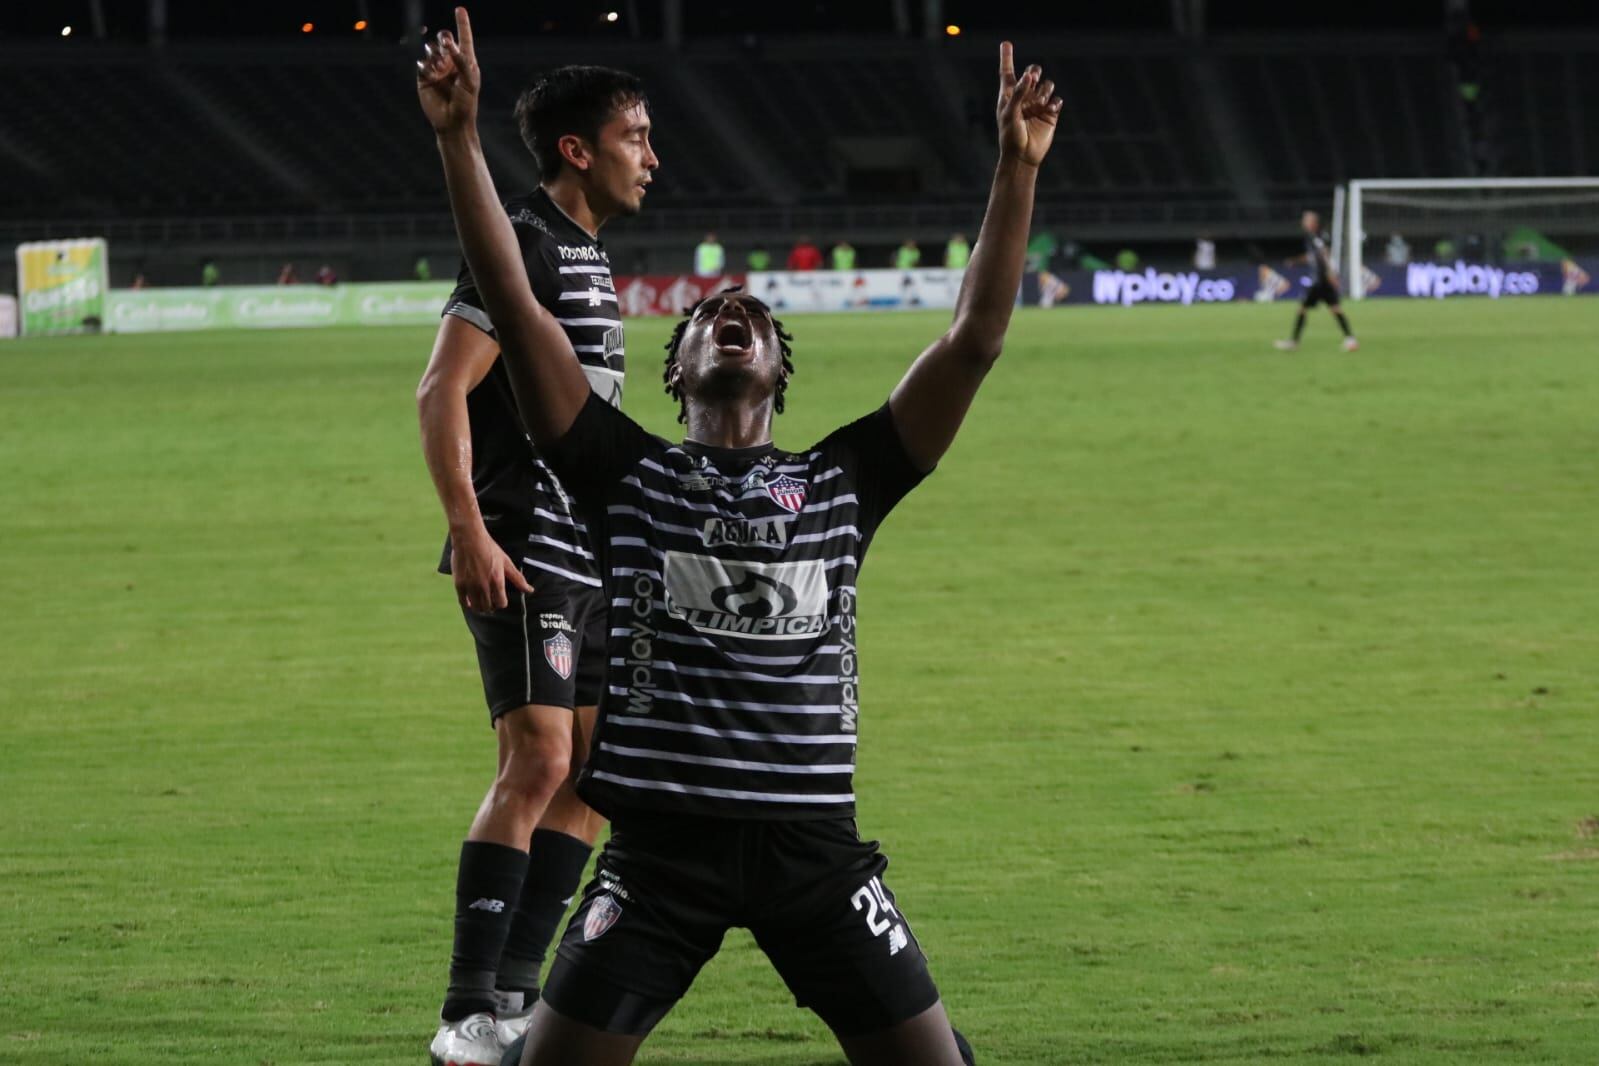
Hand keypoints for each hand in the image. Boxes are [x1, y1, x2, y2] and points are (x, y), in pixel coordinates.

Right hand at [417, 7, 478, 133]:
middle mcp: (450, 62)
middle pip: (444, 40)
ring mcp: (436, 69)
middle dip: (444, 38)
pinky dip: (426, 66)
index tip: (460, 9)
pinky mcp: (424, 77)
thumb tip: (449, 44)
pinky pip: (422, 63)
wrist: (452, 122)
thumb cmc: (466, 104)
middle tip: (446, 42)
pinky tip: (432, 75)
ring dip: (435, 55)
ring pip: (431, 50)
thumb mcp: (470, 82)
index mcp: (465, 62)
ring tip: (440, 69)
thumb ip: (462, 61)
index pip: (464, 39)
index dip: (462, 24)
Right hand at [452, 529, 533, 612]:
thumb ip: (518, 579)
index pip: (501, 604)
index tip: (499, 599)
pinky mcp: (459, 584)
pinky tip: (470, 600)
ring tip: (481, 601)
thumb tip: (530, 590)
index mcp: (497, 581)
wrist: (469, 539)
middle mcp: (484, 586)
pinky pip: (462, 602)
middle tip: (490, 601)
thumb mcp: (506, 562)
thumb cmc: (489, 549)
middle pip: (488, 607)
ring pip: (476, 607)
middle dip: (491, 606)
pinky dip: (467, 604)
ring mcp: (470, 586)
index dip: (501, 603)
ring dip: (480, 607)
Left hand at [996, 42, 1061, 167]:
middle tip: (1033, 78)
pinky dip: (1054, 102)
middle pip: (1032, 73)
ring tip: (1039, 104)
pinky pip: (1056, 99)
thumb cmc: (1011, 136)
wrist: (1023, 156)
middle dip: (1034, 72)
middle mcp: (1024, 97)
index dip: (1007, 57)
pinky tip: (1049, 109)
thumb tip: (1028, 76)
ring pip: (1046, 85)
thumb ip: (1018, 94)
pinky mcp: (1050, 113)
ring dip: (1044, 90)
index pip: (1007, 72)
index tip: (1006, 43)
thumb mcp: (1010, 114)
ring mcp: (1038, 104)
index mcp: (1009, 95)